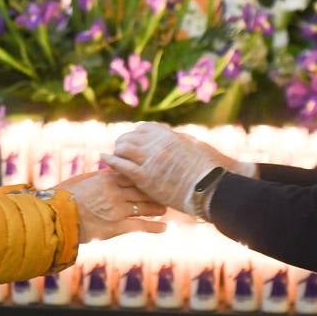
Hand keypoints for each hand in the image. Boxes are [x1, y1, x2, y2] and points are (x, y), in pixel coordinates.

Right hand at [59, 170, 166, 241]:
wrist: (57, 218)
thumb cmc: (65, 197)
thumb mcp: (83, 180)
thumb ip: (101, 175)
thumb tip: (112, 170)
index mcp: (107, 178)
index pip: (133, 175)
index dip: (145, 177)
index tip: (154, 177)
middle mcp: (116, 192)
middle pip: (142, 190)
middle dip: (154, 193)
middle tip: (165, 193)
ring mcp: (118, 209)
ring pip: (144, 207)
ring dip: (157, 208)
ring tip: (164, 209)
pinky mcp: (117, 227)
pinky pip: (141, 226)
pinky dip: (154, 227)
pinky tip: (164, 228)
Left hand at [102, 123, 246, 216]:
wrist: (213, 187)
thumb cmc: (209, 168)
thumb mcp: (194, 145)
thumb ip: (179, 140)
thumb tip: (171, 135)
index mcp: (169, 135)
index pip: (143, 128)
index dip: (136, 134)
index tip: (133, 141)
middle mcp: (157, 144)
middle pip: (130, 137)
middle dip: (123, 143)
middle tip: (120, 151)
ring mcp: (151, 160)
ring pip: (123, 149)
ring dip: (117, 152)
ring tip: (114, 158)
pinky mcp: (146, 178)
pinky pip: (122, 166)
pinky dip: (111, 161)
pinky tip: (104, 159)